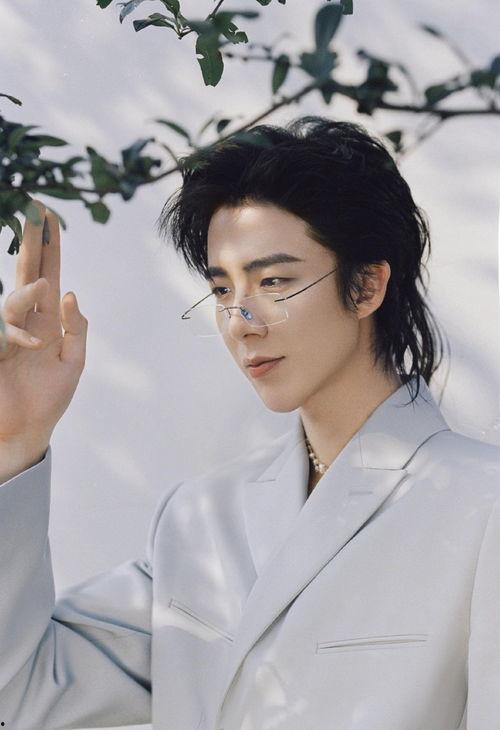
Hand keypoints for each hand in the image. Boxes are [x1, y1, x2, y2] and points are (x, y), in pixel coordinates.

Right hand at [0, 200, 87, 459]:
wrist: (24, 431)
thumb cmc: (49, 399)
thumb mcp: (73, 363)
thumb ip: (75, 329)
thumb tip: (69, 293)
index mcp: (47, 320)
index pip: (48, 273)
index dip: (49, 246)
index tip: (49, 216)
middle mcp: (26, 320)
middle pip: (26, 273)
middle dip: (30, 243)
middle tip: (33, 210)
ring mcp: (7, 333)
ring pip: (12, 300)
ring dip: (27, 292)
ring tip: (45, 284)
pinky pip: (4, 331)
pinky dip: (18, 335)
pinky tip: (34, 344)